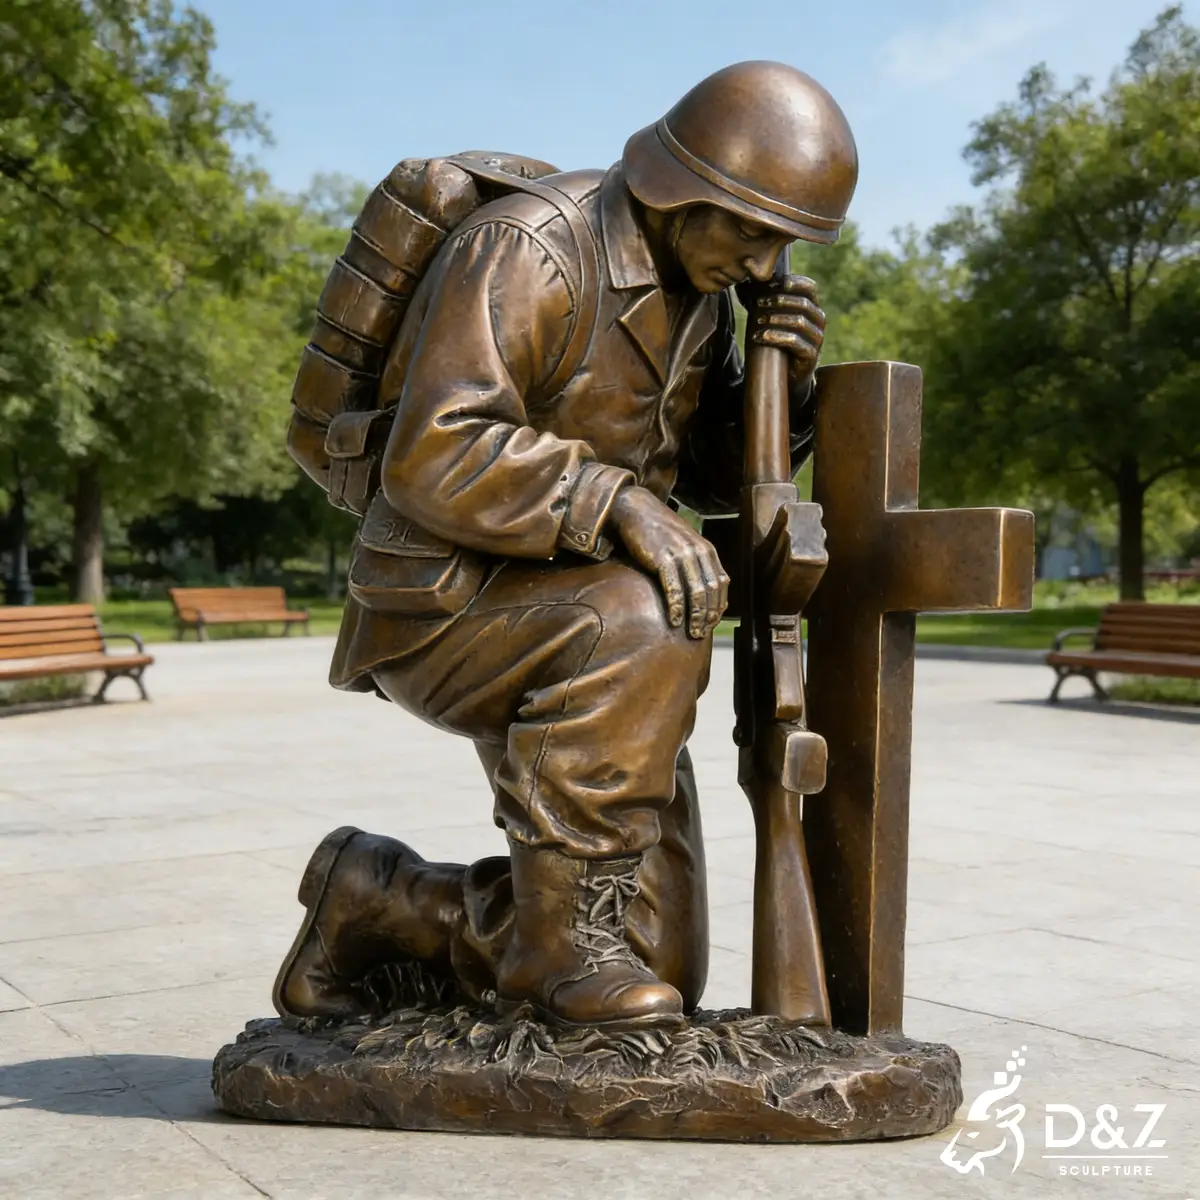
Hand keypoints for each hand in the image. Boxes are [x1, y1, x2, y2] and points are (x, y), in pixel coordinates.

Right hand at [608, 487, 728, 637]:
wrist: (636, 509)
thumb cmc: (658, 531)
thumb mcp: (684, 544)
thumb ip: (695, 563)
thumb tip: (702, 592)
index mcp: (706, 549)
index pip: (721, 583)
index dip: (718, 606)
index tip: (712, 623)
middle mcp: (697, 551)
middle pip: (710, 591)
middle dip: (708, 615)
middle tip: (702, 633)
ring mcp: (681, 555)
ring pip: (696, 592)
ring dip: (696, 616)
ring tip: (692, 632)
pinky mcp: (663, 558)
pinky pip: (674, 588)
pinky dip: (677, 607)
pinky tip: (674, 621)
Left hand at [738, 274, 824, 388]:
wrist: (785, 375)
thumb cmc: (776, 342)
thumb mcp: (770, 318)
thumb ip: (763, 301)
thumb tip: (743, 283)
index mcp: (812, 307)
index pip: (809, 287)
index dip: (793, 282)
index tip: (774, 282)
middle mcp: (818, 321)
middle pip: (802, 303)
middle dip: (778, 301)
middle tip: (756, 304)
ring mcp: (817, 339)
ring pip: (799, 321)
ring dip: (775, 319)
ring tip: (756, 322)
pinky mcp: (811, 355)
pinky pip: (795, 342)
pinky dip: (776, 337)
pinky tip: (761, 337)